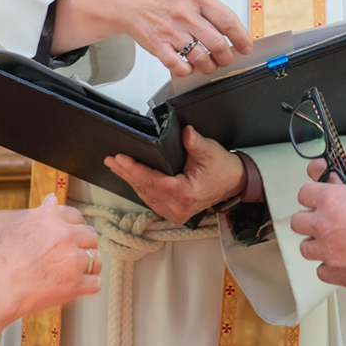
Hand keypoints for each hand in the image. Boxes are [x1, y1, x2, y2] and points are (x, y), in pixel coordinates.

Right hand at [0, 195, 99, 317]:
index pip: (76, 216)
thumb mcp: (16, 227)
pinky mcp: (75, 283)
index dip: (75, 226)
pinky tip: (79, 286)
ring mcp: (72, 259)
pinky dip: (88, 286)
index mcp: (50, 218)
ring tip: (78, 271)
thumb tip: (53, 199)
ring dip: (89, 265)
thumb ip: (40, 213)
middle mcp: (65, 235)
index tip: (73, 234)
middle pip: (90, 236)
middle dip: (85, 245)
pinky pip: (95, 283)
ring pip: (96, 259)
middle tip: (76, 254)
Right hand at [57, 0, 252, 77]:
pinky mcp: (157, 45)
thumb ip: (211, 9)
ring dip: (209, 66)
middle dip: (226, 57)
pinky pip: (178, 66)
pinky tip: (189, 66)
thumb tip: (233, 31)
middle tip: (225, 58)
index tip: (245, 47)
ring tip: (209, 64)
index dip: (241, 38)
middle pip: (217, 44)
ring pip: (200, 58)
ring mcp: (171, 30)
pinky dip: (187, 71)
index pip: (228, 21)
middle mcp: (185, 14)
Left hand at [105, 126, 244, 225]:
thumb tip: (186, 133)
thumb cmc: (222, 169)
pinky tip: (131, 178)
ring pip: (145, 195)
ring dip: (131, 180)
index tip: (121, 159)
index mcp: (185, 194)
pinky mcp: (173, 212)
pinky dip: (140, 188)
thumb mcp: (210, 151)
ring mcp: (174, 212)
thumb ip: (195, 142)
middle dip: (127, 173)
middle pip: (145, 189)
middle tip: (112, 160)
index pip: (153, 181)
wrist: (233, 183)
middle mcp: (178, 207)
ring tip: (117, 167)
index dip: (134, 169)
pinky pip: (151, 200)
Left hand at [290, 171, 345, 289]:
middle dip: (309, 220)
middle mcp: (324, 226)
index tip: (319, 197)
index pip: (305, 193)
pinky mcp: (336, 274)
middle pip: (298, 221)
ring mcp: (328, 252)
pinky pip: (321, 271)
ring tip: (329, 242)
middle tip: (322, 220)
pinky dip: (329, 267)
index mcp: (332, 200)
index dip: (313, 194)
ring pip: (305, 248)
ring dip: (315, 244)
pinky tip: (340, 263)